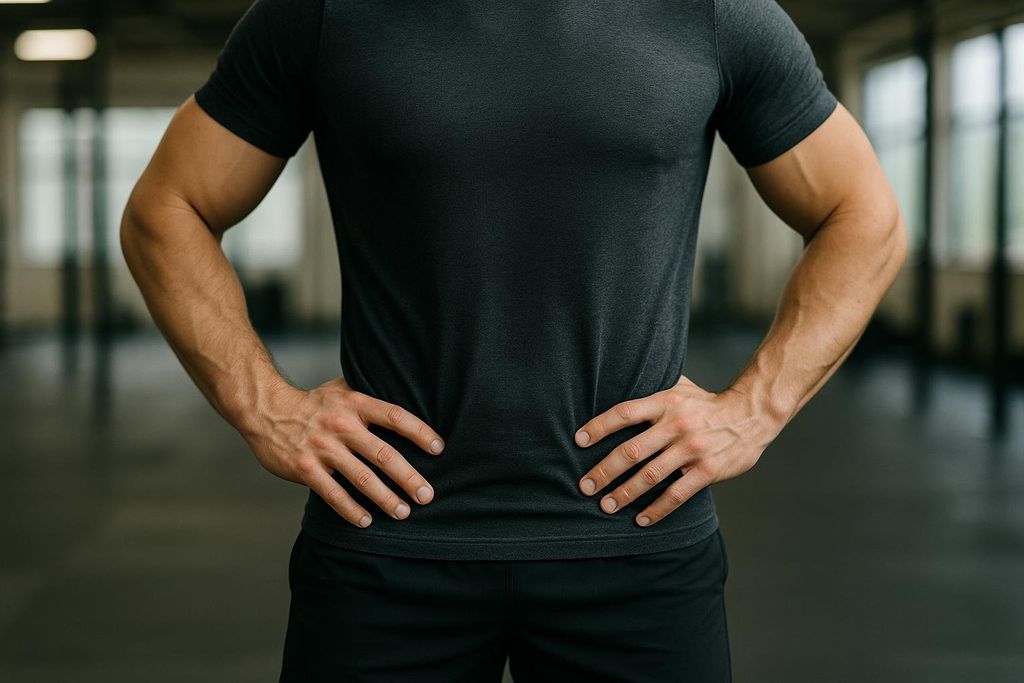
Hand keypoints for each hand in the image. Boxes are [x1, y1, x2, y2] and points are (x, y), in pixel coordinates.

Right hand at [239, 375, 444, 528]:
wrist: (266, 410)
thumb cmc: (313, 402)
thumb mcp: (342, 388)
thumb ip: (370, 394)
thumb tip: (406, 391)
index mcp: (355, 403)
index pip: (395, 417)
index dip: (419, 432)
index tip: (439, 449)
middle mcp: (342, 425)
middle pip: (383, 454)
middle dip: (408, 478)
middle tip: (427, 495)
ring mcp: (322, 448)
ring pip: (361, 479)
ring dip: (385, 498)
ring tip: (403, 512)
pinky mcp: (305, 468)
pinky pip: (333, 494)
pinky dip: (351, 510)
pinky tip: (366, 521)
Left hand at [574, 375, 779, 526]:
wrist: (751, 414)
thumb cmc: (707, 403)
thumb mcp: (680, 386)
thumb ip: (652, 387)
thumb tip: (619, 378)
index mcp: (665, 402)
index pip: (624, 413)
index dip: (599, 426)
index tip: (578, 441)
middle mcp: (676, 425)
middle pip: (631, 450)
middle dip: (604, 471)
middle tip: (585, 486)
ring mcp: (692, 449)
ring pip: (650, 476)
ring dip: (624, 494)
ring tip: (606, 506)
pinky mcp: (707, 470)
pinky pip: (677, 494)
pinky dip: (657, 509)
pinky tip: (641, 520)